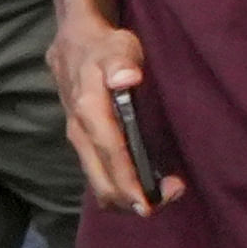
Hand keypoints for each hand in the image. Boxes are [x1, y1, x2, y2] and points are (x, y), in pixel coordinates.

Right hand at [53, 12, 174, 214]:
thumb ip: (121, 61)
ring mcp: (80, 141)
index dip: (127, 182)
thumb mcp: (118, 45)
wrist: (74, 44)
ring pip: (99, 183)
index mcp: (88, 111)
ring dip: (128, 195)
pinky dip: (122, 186)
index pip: (109, 153)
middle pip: (102, 180)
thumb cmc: (104, 46)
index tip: (146, 203)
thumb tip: (126, 78)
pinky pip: (101, 175)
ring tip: (165, 192)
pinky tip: (148, 183)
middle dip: (132, 197)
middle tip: (172, 195)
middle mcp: (80, 132)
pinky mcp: (85, 144)